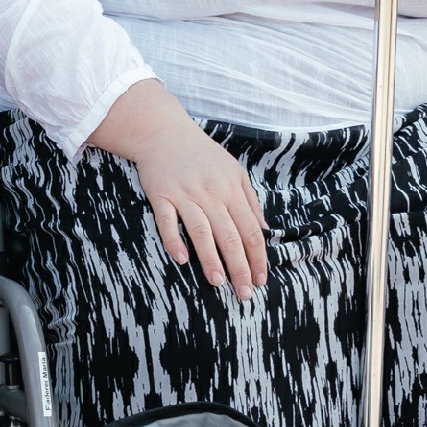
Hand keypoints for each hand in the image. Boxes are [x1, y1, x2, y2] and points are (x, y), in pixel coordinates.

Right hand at [101, 81, 267, 300]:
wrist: (164, 132)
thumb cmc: (202, 154)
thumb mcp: (235, 171)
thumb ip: (251, 201)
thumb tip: (265, 230)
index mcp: (231, 190)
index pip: (250, 230)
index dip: (257, 257)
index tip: (260, 280)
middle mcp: (211, 194)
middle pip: (230, 236)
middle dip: (240, 267)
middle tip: (244, 294)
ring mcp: (184, 195)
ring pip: (201, 232)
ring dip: (211, 259)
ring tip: (219, 282)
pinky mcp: (160, 195)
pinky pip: (167, 221)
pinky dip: (174, 240)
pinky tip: (181, 259)